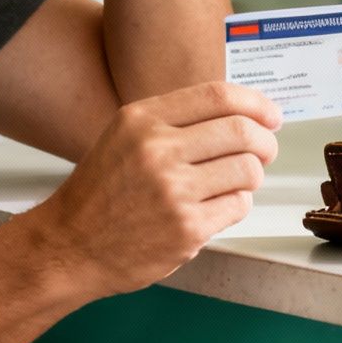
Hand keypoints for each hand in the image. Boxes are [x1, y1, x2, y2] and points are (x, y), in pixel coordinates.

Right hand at [29, 82, 280, 296]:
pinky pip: (238, 206)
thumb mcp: (125, 137)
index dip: (256, 104)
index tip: (271, 115)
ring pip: (247, 170)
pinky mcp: (186, 229)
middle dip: (265, 141)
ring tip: (238, 182)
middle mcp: (157, 150)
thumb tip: (241, 114)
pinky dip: (237, 205)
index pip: (218, 96)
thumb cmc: (101, 192)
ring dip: (253, 176)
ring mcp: (173, 191)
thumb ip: (175, 121)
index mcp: (142, 120)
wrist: (70, 246)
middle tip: (266, 150)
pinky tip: (216, 207)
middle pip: (242, 131)